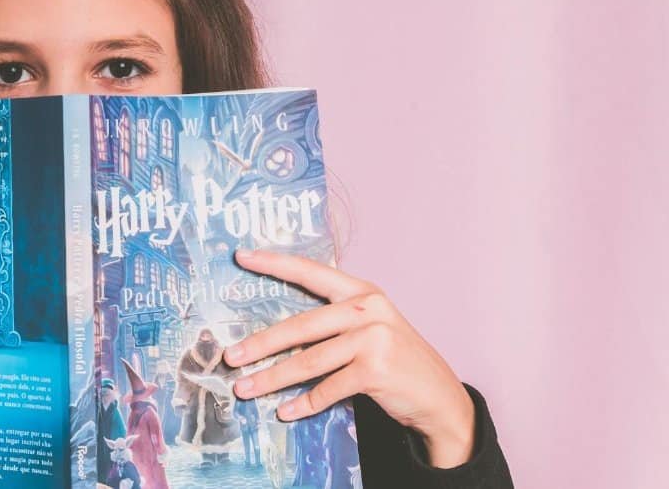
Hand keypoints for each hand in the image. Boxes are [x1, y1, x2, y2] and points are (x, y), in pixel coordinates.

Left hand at [223, 249, 475, 468]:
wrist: (438, 395)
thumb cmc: (395, 360)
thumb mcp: (369, 328)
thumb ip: (332, 322)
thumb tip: (273, 335)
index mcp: (362, 292)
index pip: (311, 272)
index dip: (275, 263)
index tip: (241, 257)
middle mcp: (368, 310)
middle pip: (300, 326)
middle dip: (260, 344)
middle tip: (230, 357)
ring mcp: (374, 339)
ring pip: (308, 361)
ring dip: (272, 379)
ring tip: (245, 389)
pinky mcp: (375, 370)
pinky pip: (328, 389)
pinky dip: (304, 403)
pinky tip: (285, 411)